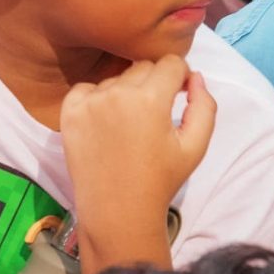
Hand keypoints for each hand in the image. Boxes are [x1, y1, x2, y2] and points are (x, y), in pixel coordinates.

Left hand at [59, 57, 216, 247]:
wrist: (117, 210)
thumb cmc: (161, 180)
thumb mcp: (195, 146)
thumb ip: (204, 106)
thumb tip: (196, 77)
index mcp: (150, 99)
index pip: (171, 63)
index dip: (180, 77)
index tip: (179, 94)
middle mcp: (117, 94)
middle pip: (143, 67)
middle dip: (154, 84)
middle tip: (153, 115)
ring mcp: (89, 102)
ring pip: (116, 79)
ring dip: (125, 92)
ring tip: (129, 125)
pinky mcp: (69, 112)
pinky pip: (86, 89)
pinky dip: (96, 99)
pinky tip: (105, 123)